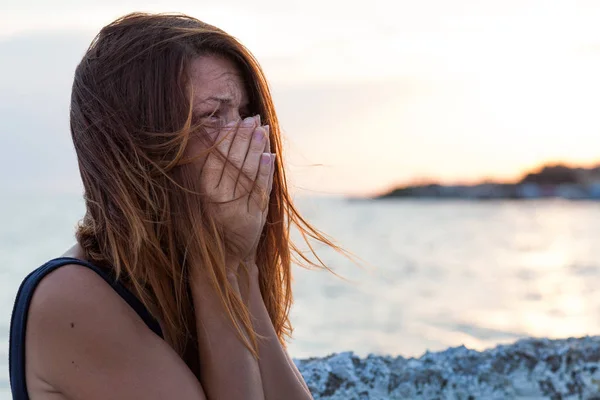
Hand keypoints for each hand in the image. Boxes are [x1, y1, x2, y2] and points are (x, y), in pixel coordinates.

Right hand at [200, 115, 274, 265]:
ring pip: (248, 172)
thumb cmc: (209, 224)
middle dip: (243, 137)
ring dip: (257, 148)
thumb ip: (204, 172)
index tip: (232, 121)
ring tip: (263, 129)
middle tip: (252, 119)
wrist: (224, 259)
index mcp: (202, 192)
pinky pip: (260, 189)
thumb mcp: (200, 198)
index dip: (225, 138)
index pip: (214, 158)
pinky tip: (270, 155)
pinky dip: (266, 171)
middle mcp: (218, 200)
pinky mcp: (252, 217)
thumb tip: (205, 138)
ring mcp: (236, 208)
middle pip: (233, 161)